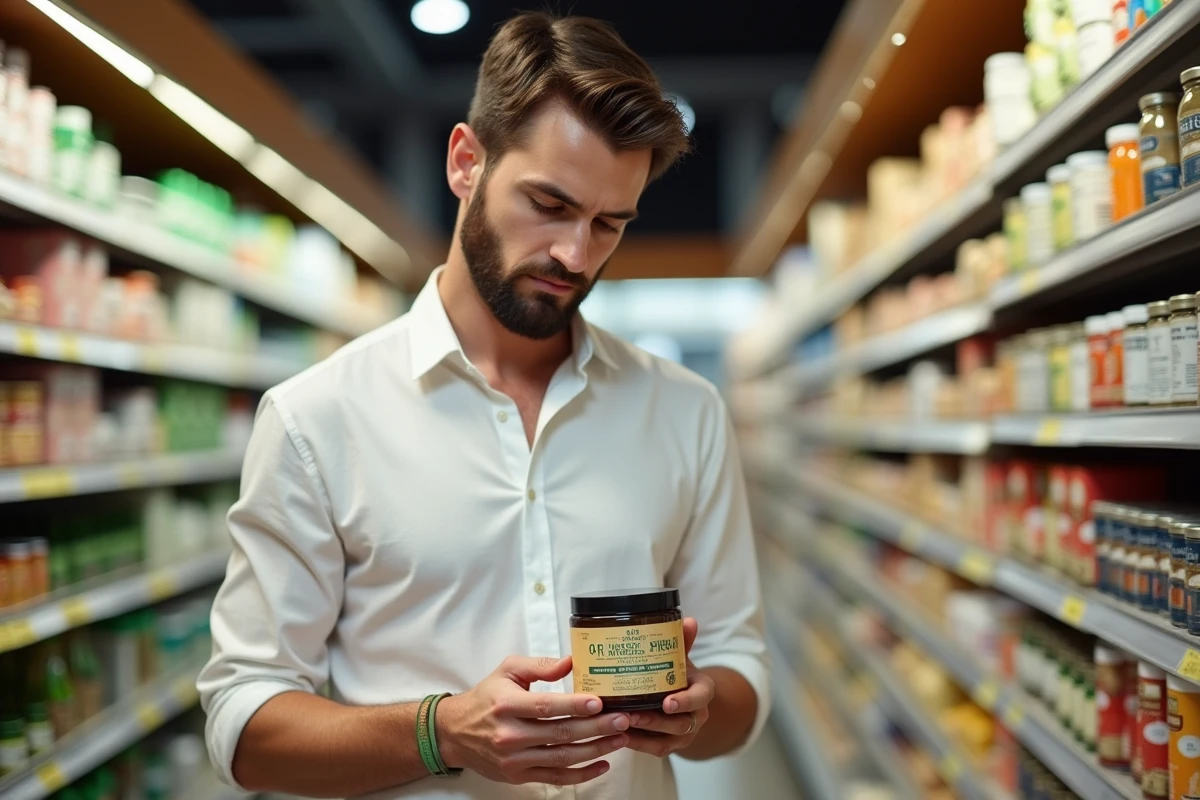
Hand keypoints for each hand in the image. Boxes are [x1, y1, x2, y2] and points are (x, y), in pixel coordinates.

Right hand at [436, 655, 630, 785]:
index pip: (546, 706)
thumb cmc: (486, 698)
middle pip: (560, 733)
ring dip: (595, 750)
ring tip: (620, 739)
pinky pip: (555, 777)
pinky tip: (602, 764)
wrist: (455, 733)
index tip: (599, 702)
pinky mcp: (519, 776)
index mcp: (507, 704)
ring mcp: (515, 759)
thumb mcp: (507, 671)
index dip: (574, 706)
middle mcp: (510, 734)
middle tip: (622, 720)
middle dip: (596, 727)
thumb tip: (571, 663)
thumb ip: (539, 665)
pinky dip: (581, 774)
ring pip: (562, 757)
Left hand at [624, 618, 715, 757]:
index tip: (667, 702)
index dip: (686, 701)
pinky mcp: (670, 745)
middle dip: (655, 721)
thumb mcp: (680, 658)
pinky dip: (638, 745)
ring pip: (667, 740)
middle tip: (631, 715)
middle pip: (681, 723)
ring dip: (643, 735)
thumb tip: (688, 620)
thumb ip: (681, 642)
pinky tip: (619, 736)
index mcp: (702, 691)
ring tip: (621, 725)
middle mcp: (697, 715)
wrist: (684, 700)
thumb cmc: (677, 674)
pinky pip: (656, 750)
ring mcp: (685, 734)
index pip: (701, 697)